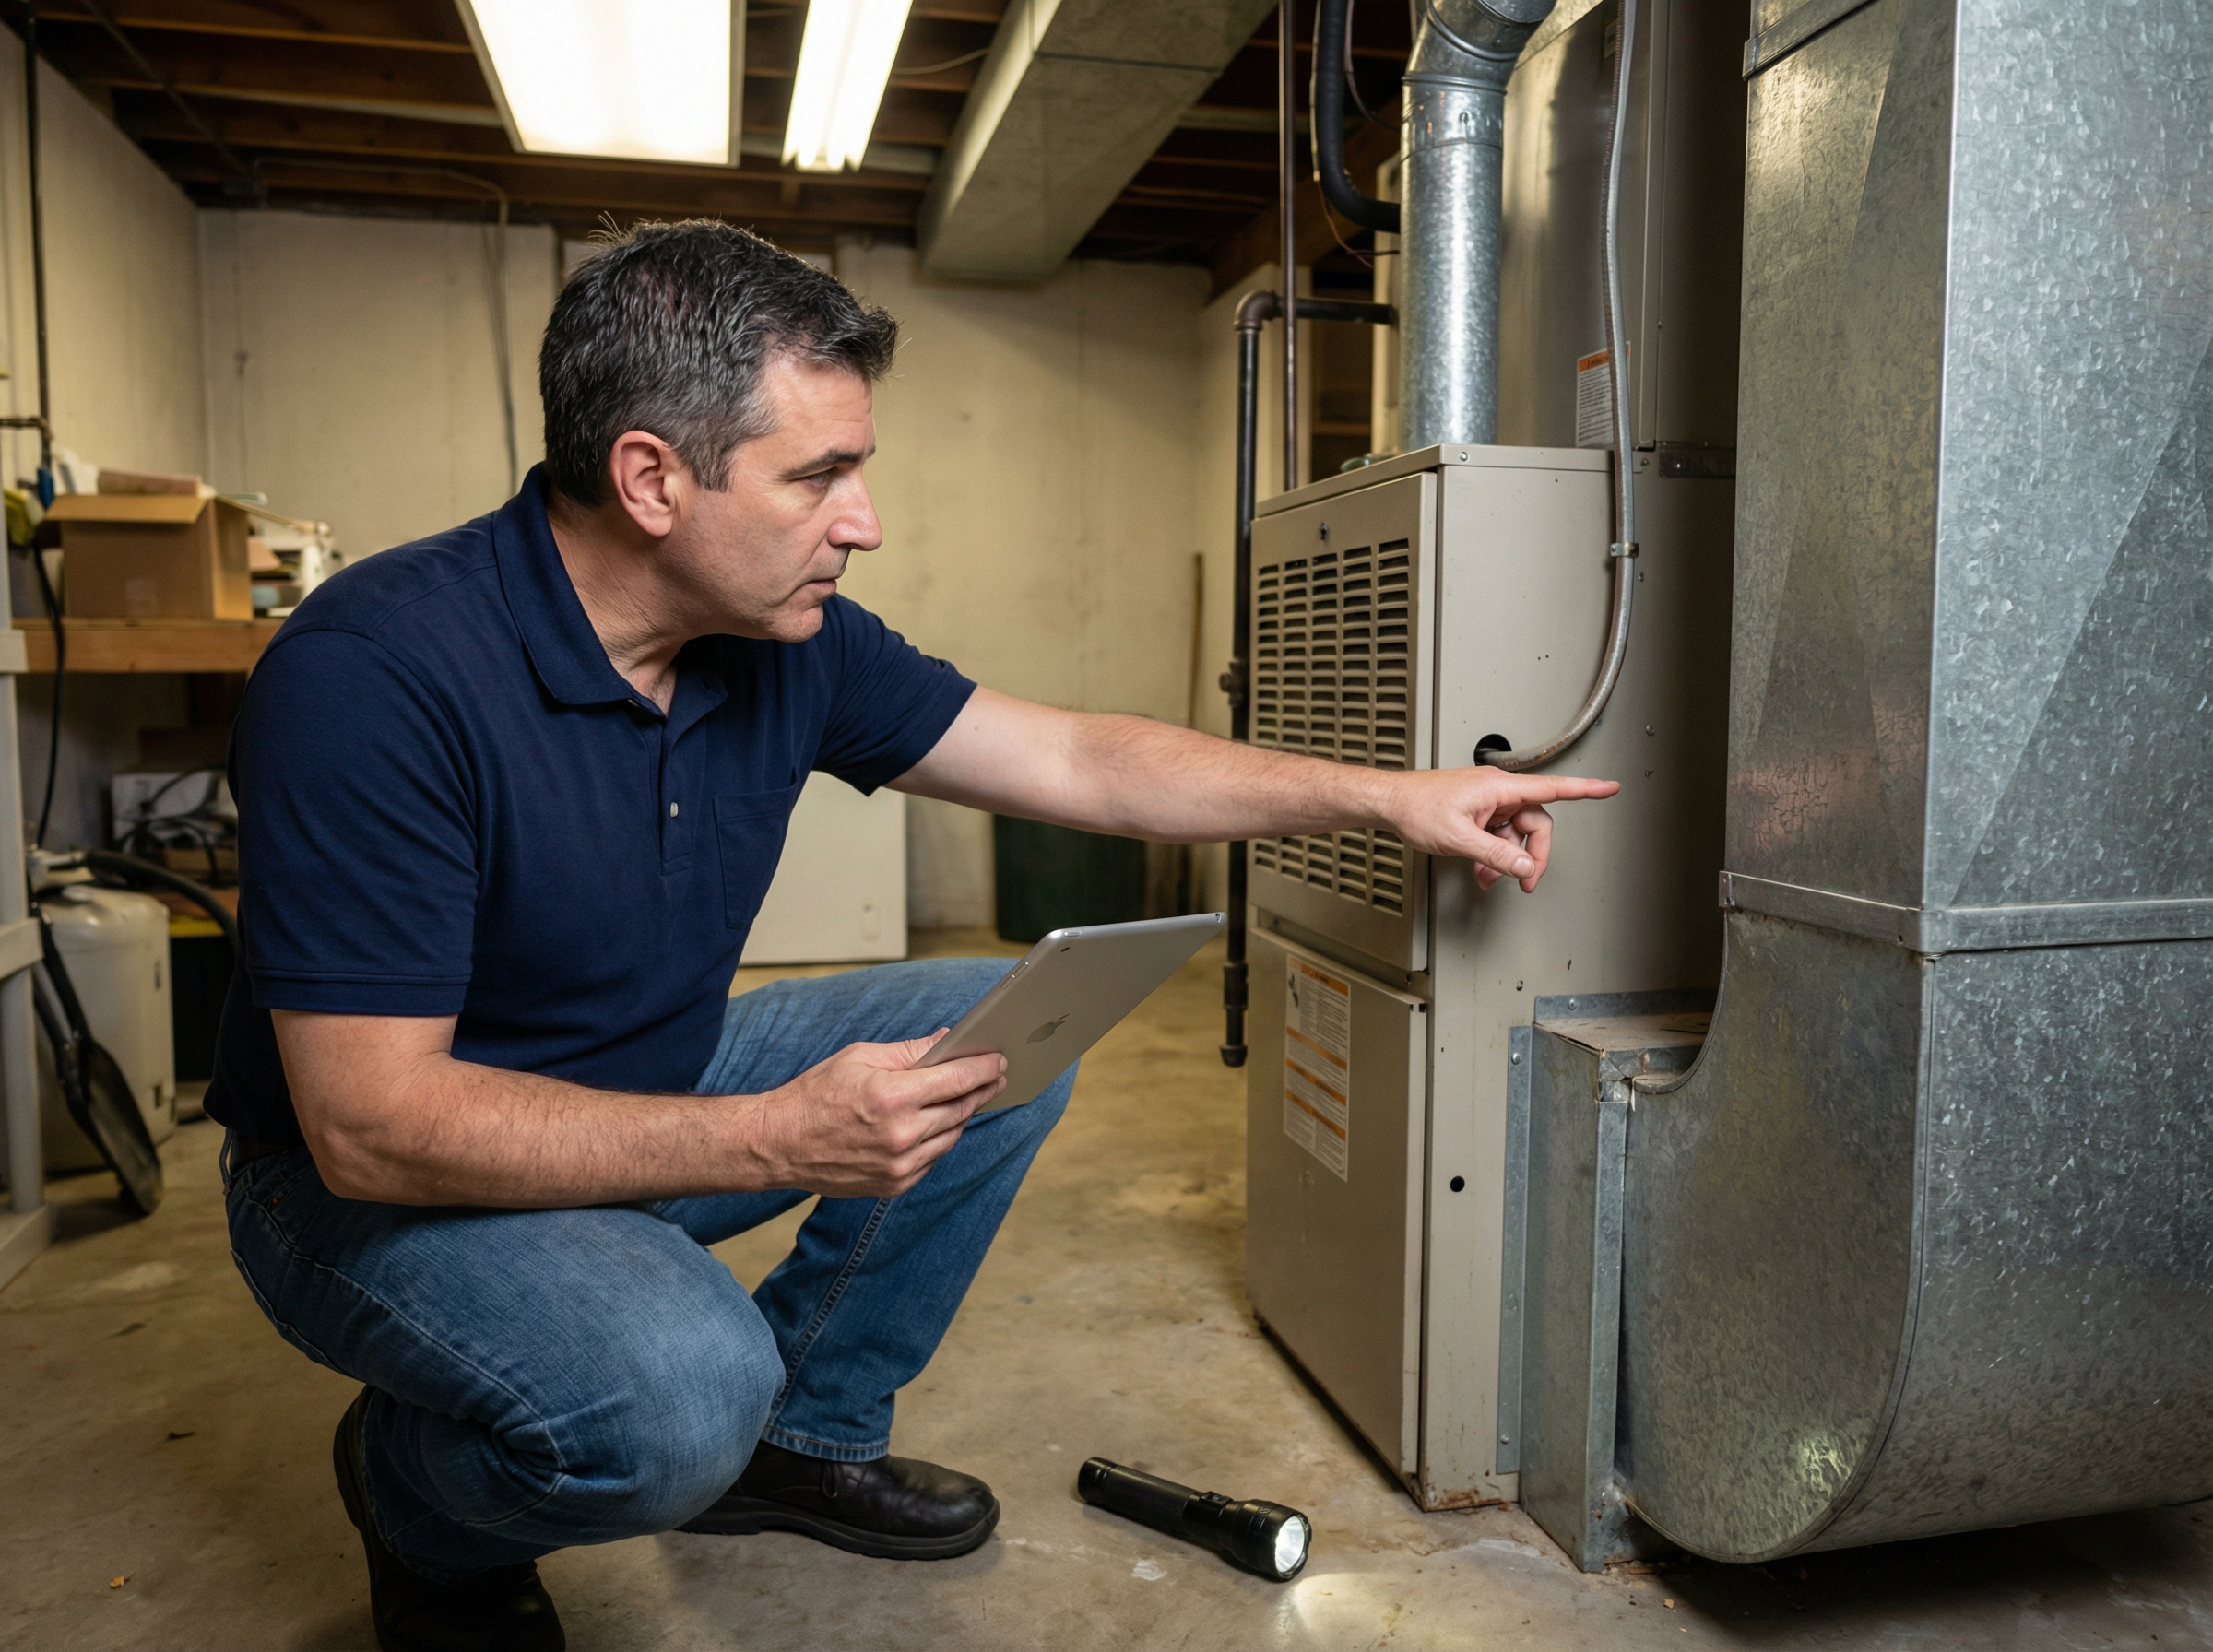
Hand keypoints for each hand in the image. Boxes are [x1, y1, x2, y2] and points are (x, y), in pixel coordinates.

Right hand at [752, 1033, 1006, 1198]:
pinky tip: (940, 1122)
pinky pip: (933, 1158)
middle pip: (961, 1109)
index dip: (984, 1068)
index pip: (957, 1080)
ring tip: (971, 1095)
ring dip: (964, 1114)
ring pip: (952, 1135)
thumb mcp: (860, 1057)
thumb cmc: (816, 1094)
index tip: (999, 1059)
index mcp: (892, 1097)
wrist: (779, 1144)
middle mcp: (901, 1136)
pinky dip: (941, 1137)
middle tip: (996, 1075)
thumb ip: (910, 1051)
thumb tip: (947, 1040)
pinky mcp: (895, 1185)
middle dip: (982, 1089)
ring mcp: (899, 1166)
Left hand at [1376, 768, 1620, 892]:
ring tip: (1489, 879)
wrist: (1390, 803)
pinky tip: (1482, 871)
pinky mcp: (1478, 813)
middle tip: (1526, 882)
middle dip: (1533, 855)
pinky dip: (1494, 856)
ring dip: (1508, 860)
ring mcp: (1488, 803)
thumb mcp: (1459, 838)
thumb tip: (1526, 868)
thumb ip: (1497, 856)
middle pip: (1536, 823)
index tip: (1610, 788)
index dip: (1585, 790)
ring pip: (1516, 834)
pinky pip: (1499, 837)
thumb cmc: (1417, 807)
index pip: (1552, 788)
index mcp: (1499, 787)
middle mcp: (1497, 792)